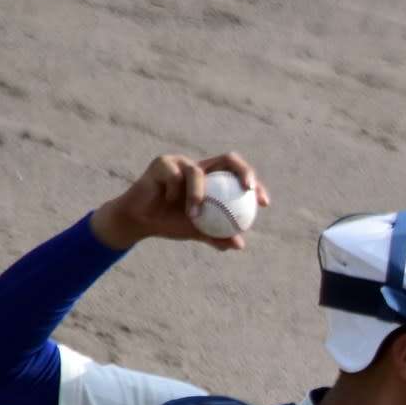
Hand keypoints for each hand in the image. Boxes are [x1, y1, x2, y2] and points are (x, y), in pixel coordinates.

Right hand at [88, 151, 268, 251]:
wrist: (142, 222)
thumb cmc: (171, 224)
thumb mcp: (197, 232)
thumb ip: (218, 236)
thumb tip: (239, 244)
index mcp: (213, 180)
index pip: (239, 175)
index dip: (255, 184)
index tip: (263, 202)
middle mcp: (200, 167)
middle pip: (229, 159)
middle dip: (244, 171)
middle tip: (248, 190)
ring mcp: (181, 163)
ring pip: (197, 173)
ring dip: (198, 196)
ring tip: (194, 216)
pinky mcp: (162, 163)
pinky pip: (175, 177)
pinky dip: (175, 193)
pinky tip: (168, 201)